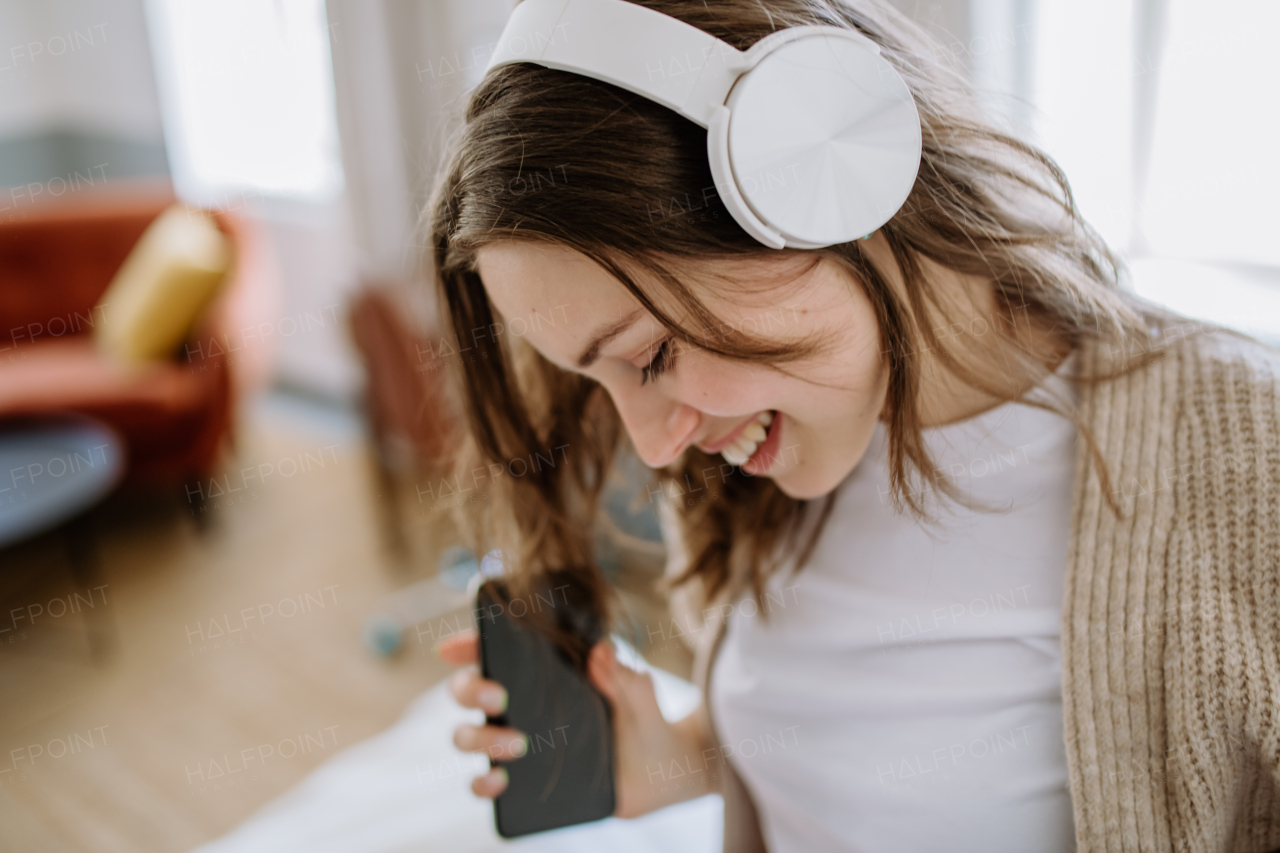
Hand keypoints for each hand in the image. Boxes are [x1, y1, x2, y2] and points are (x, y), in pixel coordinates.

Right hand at [438, 631, 716, 815]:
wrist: (661, 769)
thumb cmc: (643, 717)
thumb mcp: (638, 692)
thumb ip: (621, 674)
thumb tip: (601, 653)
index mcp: (540, 672)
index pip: (495, 651)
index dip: (467, 644)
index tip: (451, 647)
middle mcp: (519, 705)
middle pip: (467, 692)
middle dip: (471, 690)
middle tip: (501, 698)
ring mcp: (516, 742)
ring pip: (467, 737)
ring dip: (479, 739)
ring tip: (517, 746)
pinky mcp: (522, 780)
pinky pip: (484, 784)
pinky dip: (482, 783)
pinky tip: (498, 783)